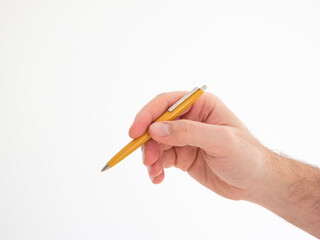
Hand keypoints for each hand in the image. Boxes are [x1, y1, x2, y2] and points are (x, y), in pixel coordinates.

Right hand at [129, 92, 267, 199]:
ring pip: (155, 143)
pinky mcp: (182, 155)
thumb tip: (155, 130)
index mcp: (200, 106)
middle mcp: (189, 119)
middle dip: (148, 142)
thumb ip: (188, 132)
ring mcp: (184, 138)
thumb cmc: (247, 156)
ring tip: (155, 173)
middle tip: (148, 160)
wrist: (255, 183)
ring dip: (151, 158)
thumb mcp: (220, 141)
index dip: (147, 115)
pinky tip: (158, 178)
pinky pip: (161, 158)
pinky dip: (156, 168)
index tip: (135, 132)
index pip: (165, 104)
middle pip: (156, 125)